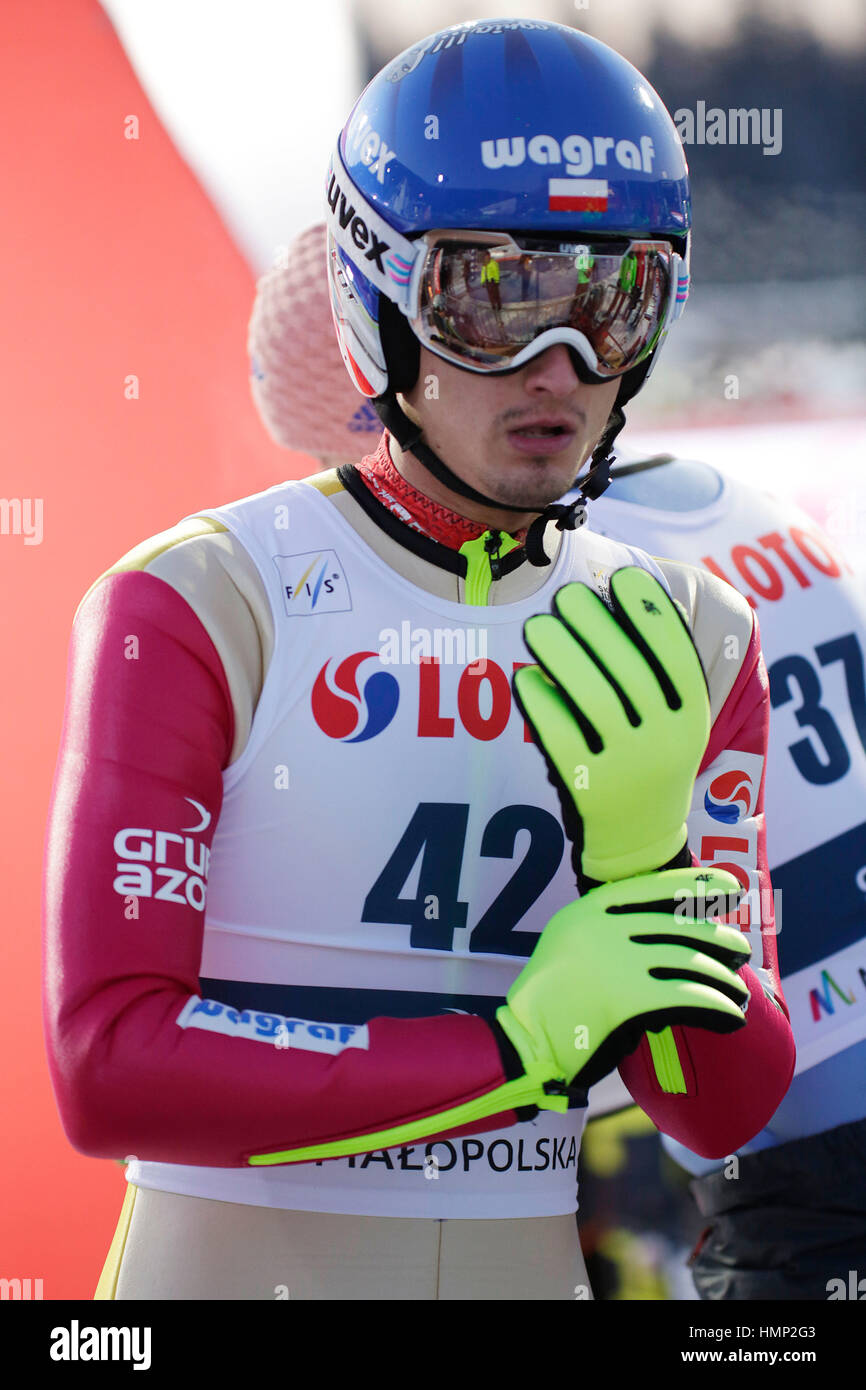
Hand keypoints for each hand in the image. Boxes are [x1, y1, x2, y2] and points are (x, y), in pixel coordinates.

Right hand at [496, 867, 749, 1098]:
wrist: (527, 1042)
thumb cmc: (553, 999)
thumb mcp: (570, 943)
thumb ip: (610, 930)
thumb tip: (672, 929)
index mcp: (588, 910)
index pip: (653, 886)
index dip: (697, 884)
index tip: (731, 885)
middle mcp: (603, 929)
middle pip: (678, 925)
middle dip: (718, 937)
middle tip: (740, 950)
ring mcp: (615, 961)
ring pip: (688, 960)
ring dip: (723, 978)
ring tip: (739, 991)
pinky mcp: (628, 998)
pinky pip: (687, 996)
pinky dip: (716, 1006)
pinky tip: (731, 1015)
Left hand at [513, 567, 709, 883]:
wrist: (640, 841)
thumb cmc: (651, 760)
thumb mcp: (677, 718)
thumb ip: (665, 667)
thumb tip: (648, 596)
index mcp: (691, 716)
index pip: (673, 652)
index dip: (648, 609)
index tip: (622, 577)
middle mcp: (665, 740)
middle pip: (626, 668)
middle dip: (592, 622)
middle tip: (564, 596)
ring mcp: (627, 766)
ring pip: (591, 696)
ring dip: (560, 652)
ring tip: (536, 627)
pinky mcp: (587, 786)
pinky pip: (559, 733)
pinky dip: (541, 701)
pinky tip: (526, 679)